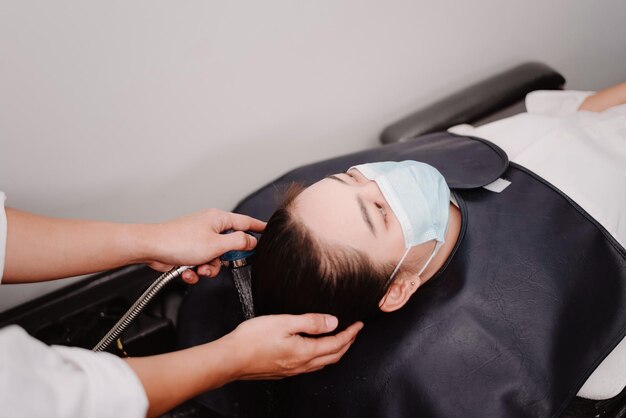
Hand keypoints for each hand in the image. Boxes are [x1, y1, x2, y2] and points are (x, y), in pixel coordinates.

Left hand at [143, 209, 264, 282]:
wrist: (150, 248)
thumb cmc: (178, 241)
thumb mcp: (216, 245)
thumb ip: (238, 243)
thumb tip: (252, 241)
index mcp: (218, 219)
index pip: (245, 222)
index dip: (258, 228)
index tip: (269, 230)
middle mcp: (209, 227)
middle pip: (230, 245)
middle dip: (225, 259)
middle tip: (220, 261)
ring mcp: (198, 238)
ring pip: (215, 258)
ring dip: (209, 268)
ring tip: (198, 269)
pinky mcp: (189, 250)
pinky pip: (201, 263)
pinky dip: (196, 270)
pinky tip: (188, 272)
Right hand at [224, 314, 363, 379]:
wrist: (230, 359)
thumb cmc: (253, 339)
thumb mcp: (284, 322)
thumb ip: (310, 322)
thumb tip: (333, 322)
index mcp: (305, 352)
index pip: (336, 344)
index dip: (350, 334)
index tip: (358, 324)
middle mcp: (301, 365)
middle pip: (333, 356)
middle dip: (347, 343)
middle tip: (354, 332)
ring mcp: (292, 370)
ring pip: (322, 363)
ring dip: (335, 351)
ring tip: (340, 340)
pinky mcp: (283, 371)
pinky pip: (310, 366)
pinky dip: (321, 357)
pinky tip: (315, 351)